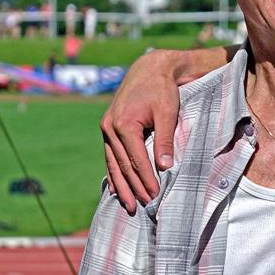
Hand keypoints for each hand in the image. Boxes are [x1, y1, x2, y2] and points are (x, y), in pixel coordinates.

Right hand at [100, 50, 181, 212]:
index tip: (155, 194)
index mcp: (124, 124)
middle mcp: (110, 128)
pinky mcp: (109, 128)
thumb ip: (165, 139)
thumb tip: (165, 166)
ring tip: (128, 205)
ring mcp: (106, 128)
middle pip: (122, 165)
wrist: (149, 69)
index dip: (146, 178)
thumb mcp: (168, 112)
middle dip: (133, 187)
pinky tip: (117, 187)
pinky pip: (110, 155)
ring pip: (112, 163)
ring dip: (121, 185)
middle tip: (144, 206)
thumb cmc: (162, 89)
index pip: (136, 159)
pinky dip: (114, 172)